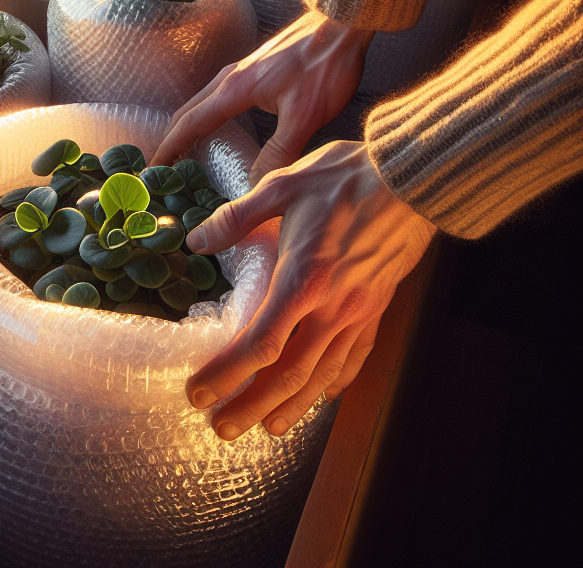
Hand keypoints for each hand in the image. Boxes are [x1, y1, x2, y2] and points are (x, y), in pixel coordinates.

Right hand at [153, 11, 373, 183]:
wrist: (342, 23)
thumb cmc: (325, 65)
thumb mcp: (305, 116)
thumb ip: (279, 152)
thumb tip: (256, 184)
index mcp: (234, 90)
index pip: (189, 124)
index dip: (169, 149)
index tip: (154, 170)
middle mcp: (230, 78)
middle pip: (188, 112)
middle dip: (172, 139)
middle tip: (163, 167)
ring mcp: (241, 70)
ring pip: (202, 101)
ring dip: (188, 126)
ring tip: (184, 150)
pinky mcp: (254, 68)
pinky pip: (217, 95)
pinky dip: (206, 114)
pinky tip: (218, 124)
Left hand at [185, 141, 434, 439]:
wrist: (410, 179)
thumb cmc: (344, 179)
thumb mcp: (281, 186)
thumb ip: (236, 218)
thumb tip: (197, 240)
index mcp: (304, 280)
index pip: (260, 343)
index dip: (227, 373)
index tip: (199, 391)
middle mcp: (333, 308)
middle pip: (289, 375)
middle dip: (252, 405)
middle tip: (221, 427)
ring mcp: (359, 313)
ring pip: (323, 375)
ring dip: (292, 406)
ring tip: (266, 428)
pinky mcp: (377, 309)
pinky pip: (355, 357)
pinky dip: (336, 381)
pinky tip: (324, 395)